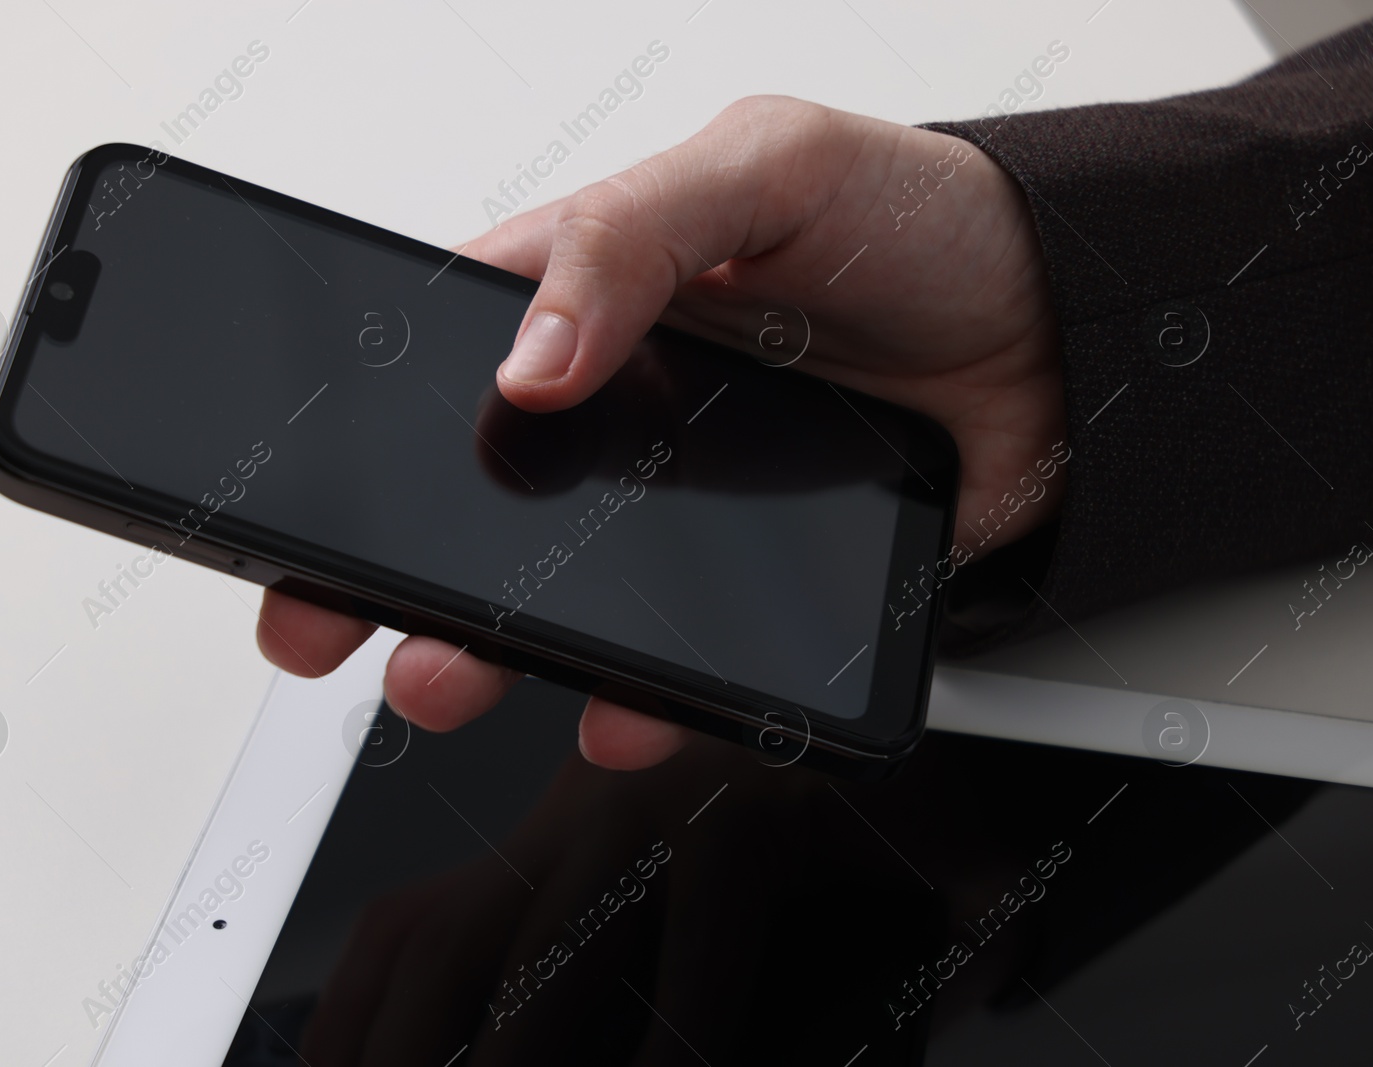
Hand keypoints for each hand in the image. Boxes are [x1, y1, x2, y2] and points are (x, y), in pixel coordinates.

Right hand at [259, 95, 1062, 770]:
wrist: (1068, 330)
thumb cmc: (921, 221)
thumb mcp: (766, 169)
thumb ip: (631, 240)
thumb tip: (530, 356)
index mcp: (596, 288)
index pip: (446, 355)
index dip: (368, 419)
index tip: (304, 478)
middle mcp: (623, 402)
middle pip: (474, 497)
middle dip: (388, 565)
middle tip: (325, 619)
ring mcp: (680, 498)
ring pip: (557, 591)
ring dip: (487, 648)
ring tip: (443, 678)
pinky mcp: (753, 575)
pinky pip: (677, 654)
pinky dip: (642, 698)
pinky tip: (619, 710)